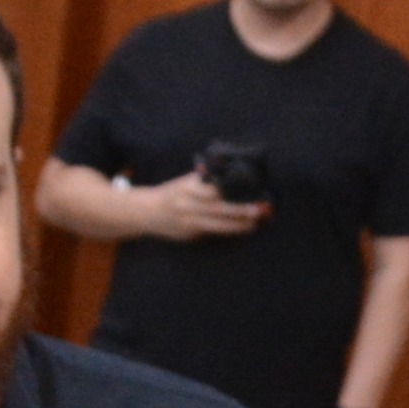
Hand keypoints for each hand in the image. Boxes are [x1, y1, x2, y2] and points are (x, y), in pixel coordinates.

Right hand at [145, 172, 268, 240]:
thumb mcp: (187, 181)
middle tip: (261, 210)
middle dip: (242, 210)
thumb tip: (233, 173)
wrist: (147, 212)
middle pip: (219, 208)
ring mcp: (188, 221)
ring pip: (218, 225)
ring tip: (255, 224)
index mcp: (189, 187)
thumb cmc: (173, 193)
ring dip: (239, 225)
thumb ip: (207, 179)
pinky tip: (242, 230)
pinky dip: (228, 232)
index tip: (253, 191)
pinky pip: (212, 233)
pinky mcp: (189, 234)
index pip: (215, 189)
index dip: (235, 191)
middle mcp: (188, 204)